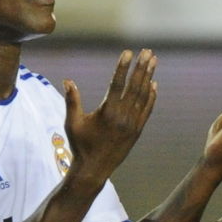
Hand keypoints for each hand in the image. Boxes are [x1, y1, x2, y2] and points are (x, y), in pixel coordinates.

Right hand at [63, 49, 156, 181]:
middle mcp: (123, 117)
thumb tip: (67, 80)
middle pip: (135, 87)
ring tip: (153, 61)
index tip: (129, 52)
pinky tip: (154, 84)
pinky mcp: (138, 130)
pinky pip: (147, 109)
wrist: (94, 169)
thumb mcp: (72, 122)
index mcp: (107, 112)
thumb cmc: (80, 145)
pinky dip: (151, 96)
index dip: (123, 67)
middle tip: (147, 52)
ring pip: (144, 96)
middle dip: (141, 67)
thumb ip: (72, 100)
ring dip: (149, 77)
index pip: (117, 84)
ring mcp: (133, 124)